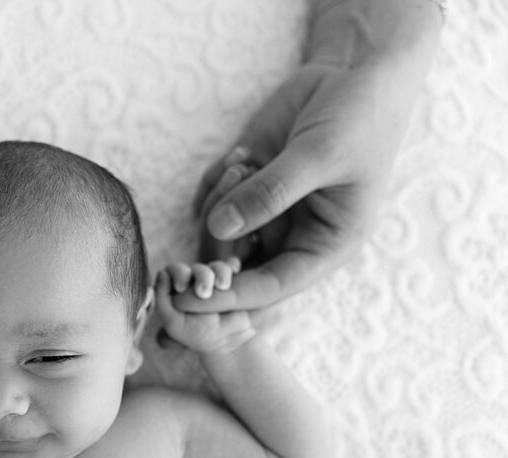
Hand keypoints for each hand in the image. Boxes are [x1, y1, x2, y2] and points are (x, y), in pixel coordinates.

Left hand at [154, 260, 254, 354]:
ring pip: (215, 266)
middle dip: (201, 275)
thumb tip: (162, 272)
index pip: (173, 271)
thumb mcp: (174, 323)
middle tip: (203, 293)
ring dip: (219, 272)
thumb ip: (162, 300)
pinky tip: (234, 273)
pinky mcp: (233, 281)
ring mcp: (215, 282)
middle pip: (195, 267)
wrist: (230, 343)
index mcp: (178, 292)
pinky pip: (231, 264)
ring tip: (223, 287)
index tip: (181, 288)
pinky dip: (232, 265)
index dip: (177, 273)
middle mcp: (196, 284)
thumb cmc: (199, 335)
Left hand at [179, 0, 440, 315]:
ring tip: (245, 162)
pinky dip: (213, 180)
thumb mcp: (319, 155)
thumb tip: (219, 228)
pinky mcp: (246, 184)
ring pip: (216, 234)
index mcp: (325, 245)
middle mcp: (292, 236)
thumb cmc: (360, 117)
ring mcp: (266, 212)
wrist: (358, 70)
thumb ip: (269, 193)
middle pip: (234, 266)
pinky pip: (208, 199)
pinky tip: (243, 152)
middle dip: (216, 241)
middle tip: (229, 188)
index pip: (270, 287)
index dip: (227, 297)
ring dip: (218, 200)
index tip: (186, 299)